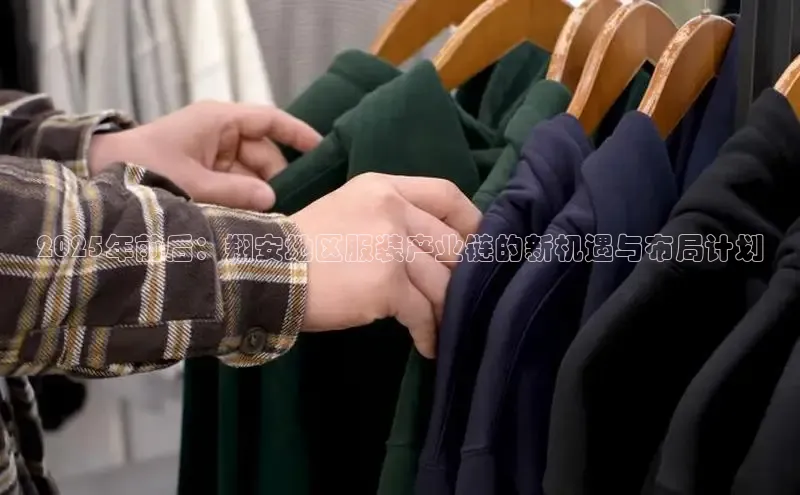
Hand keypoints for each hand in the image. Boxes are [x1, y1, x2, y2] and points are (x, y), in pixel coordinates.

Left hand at [89, 100, 321, 210]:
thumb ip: (236, 194)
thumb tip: (274, 200)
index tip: (323, 150)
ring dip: (257, 195)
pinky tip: (250, 219)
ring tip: (267, 220)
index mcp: (218, 121)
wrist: (98, 175)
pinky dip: (242, 200)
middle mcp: (219, 133)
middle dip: (274, 179)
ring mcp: (211, 154)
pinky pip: (234, 184)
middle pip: (263, 153)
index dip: (298, 134)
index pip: (269, 120)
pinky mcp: (203, 173)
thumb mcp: (193, 184)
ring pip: (250, 173)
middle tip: (285, 209)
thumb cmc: (145, 170)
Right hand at [290, 173, 480, 357]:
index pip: (445, 194)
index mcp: (382, 188)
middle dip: (461, 275)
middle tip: (460, 298)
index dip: (470, 222)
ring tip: (443, 327)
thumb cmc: (300, 247)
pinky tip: (426, 345)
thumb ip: (387, 218)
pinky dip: (428, 332)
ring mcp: (391, 245)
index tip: (477, 246)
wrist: (262, 270)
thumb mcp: (345, 211)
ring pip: (441, 282)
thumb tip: (430, 250)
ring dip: (445, 310)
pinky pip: (422, 312)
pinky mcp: (387, 283)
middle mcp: (392, 210)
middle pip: (451, 243)